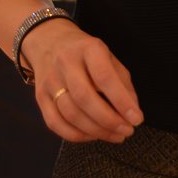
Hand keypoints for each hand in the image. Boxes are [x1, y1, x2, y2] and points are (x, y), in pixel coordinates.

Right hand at [24, 19, 142, 143]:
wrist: (48, 42)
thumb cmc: (86, 54)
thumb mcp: (108, 57)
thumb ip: (122, 83)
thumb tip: (132, 112)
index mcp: (88, 49)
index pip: (104, 77)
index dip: (121, 101)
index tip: (136, 118)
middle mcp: (65, 63)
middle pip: (84, 98)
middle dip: (109, 120)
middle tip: (127, 131)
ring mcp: (50, 81)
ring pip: (70, 114)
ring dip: (96, 131)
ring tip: (116, 135)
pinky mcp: (40, 97)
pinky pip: (55, 123)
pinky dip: (76, 135)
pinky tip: (93, 135)